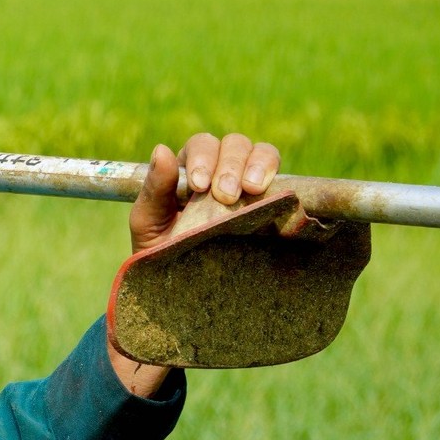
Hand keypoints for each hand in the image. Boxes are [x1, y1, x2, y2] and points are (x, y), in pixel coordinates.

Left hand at [113, 132, 280, 394]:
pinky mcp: (277, 206)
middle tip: (228, 195)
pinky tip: (284, 200)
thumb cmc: (160, 256)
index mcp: (191, 169)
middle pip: (235, 145)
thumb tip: (161, 149)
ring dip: (260, 165)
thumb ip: (154, 190)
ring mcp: (253, 187)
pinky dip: (289, 185)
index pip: (204, 145)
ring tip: (254, 192)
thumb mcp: (149, 226)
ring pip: (264, 154)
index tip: (202, 186)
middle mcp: (223, 171)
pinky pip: (290, 184)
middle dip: (232, 164)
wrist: (187, 295)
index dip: (206, 158)